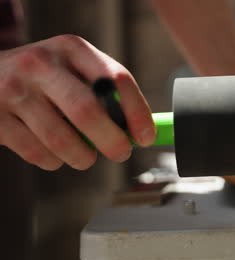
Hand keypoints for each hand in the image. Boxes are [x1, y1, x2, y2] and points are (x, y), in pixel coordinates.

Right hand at [0, 35, 154, 169]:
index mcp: (71, 49)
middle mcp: (41, 64)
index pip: (115, 79)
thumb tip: (140, 132)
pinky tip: (55, 153)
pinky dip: (55, 161)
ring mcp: (14, 89)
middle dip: (113, 141)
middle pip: (88, 111)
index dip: (137, 112)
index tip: (146, 137)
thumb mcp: (73, 69)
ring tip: (86, 156)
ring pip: (61, 139)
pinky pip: (37, 153)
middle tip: (121, 153)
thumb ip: (105, 93)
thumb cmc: (46, 79)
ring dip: (83, 157)